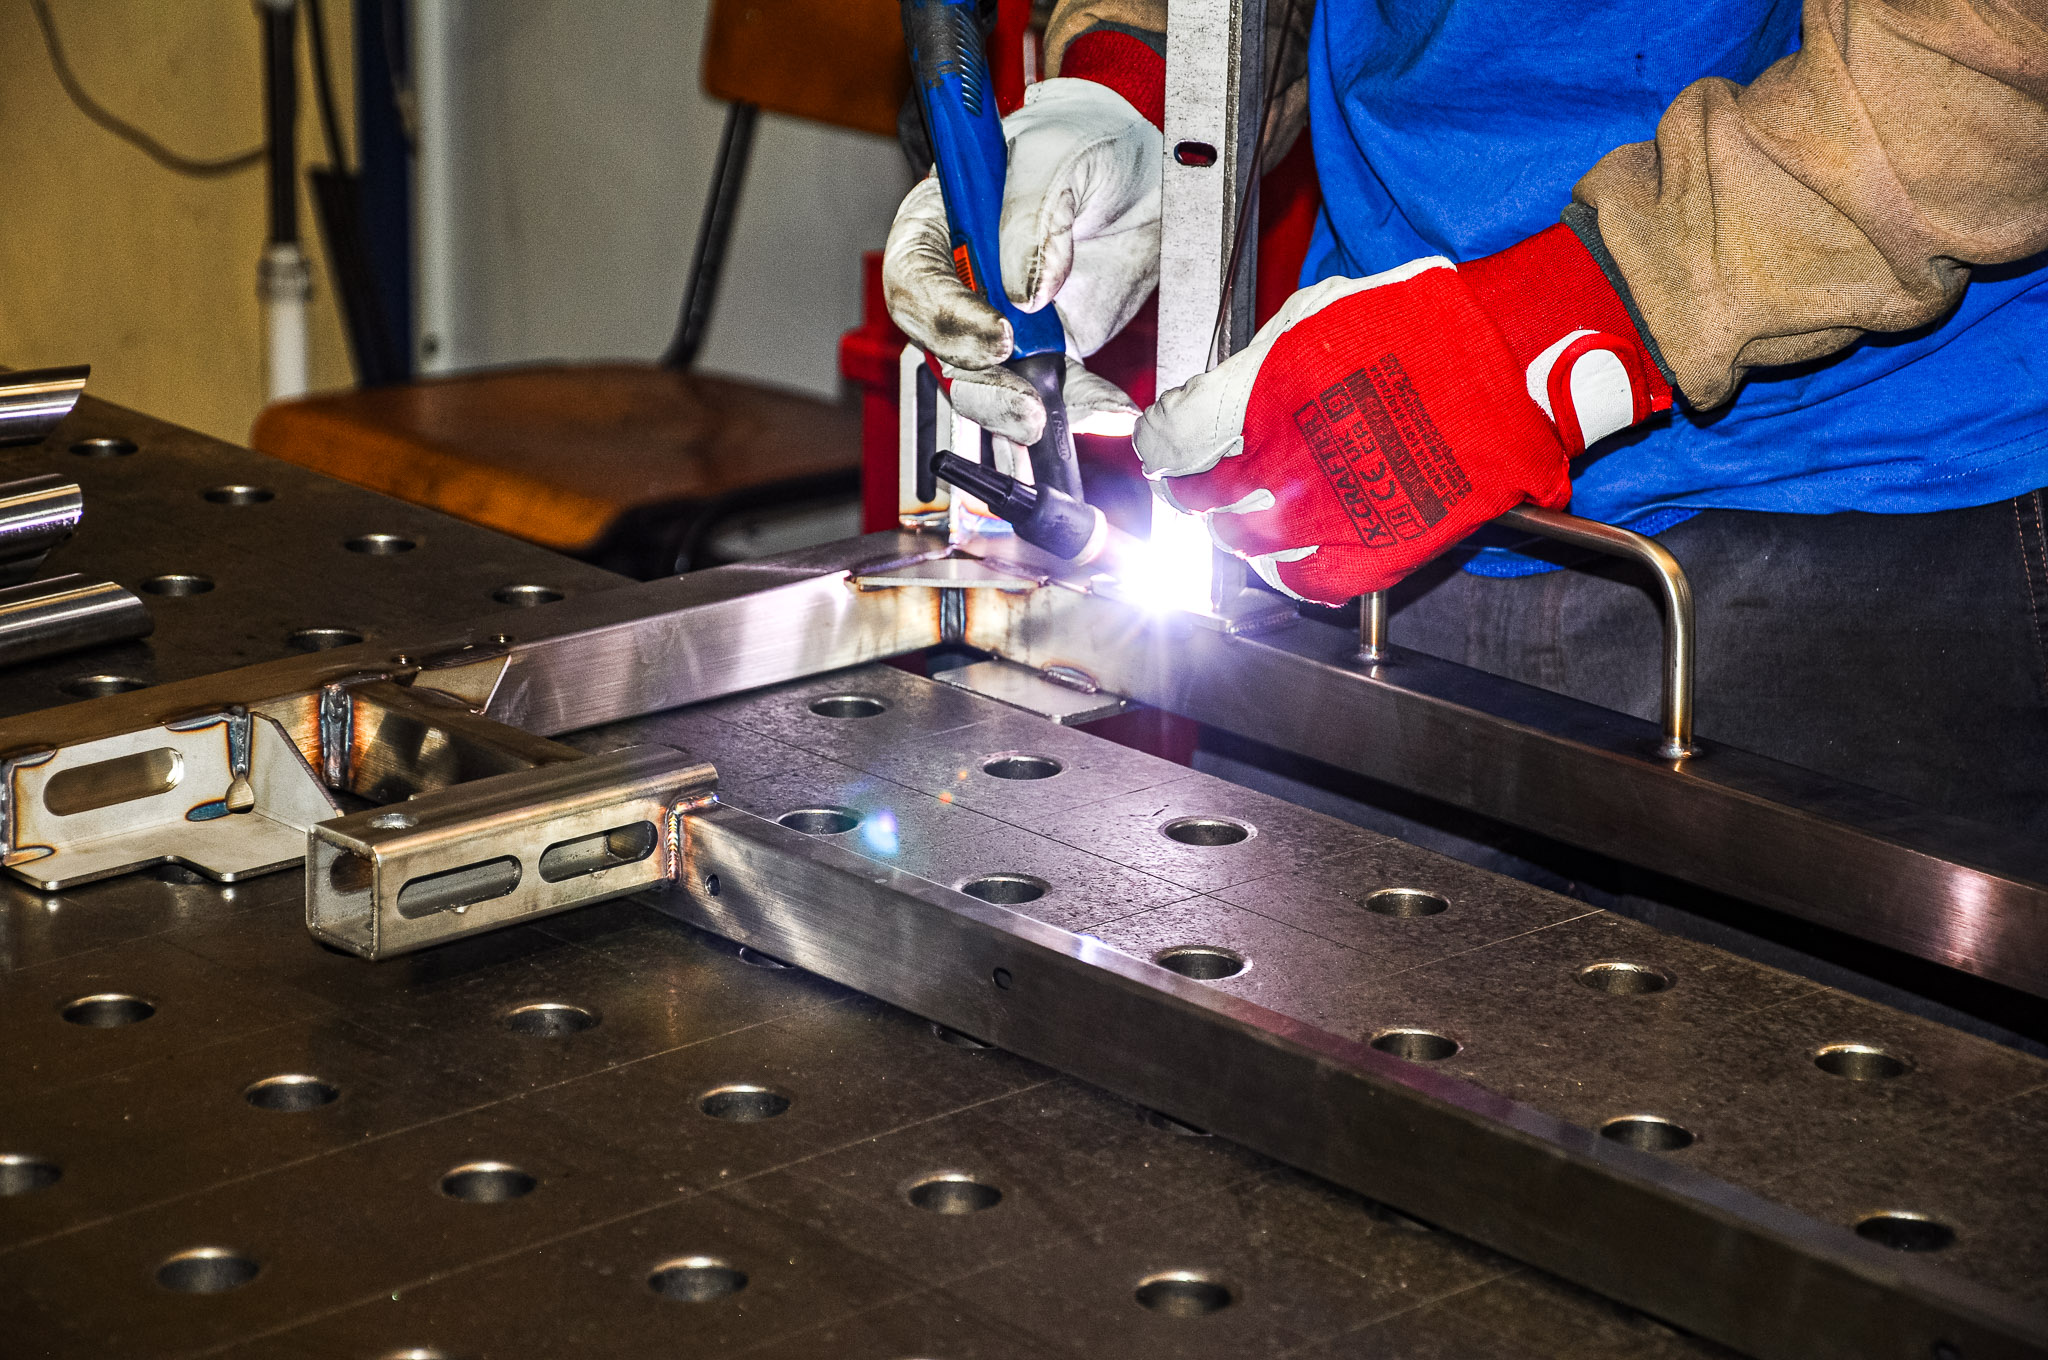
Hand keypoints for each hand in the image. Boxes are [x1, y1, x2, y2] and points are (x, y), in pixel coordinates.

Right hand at [882, 77, 1161, 444]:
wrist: (1143, 170)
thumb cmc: (1084, 142)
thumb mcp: (1062, 148)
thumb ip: (1036, 209)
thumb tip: (1024, 289)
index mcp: (938, 220)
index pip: (913, 277)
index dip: (946, 313)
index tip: (998, 332)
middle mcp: (959, 279)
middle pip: (938, 346)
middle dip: (979, 381)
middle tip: (1023, 402)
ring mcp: (1000, 321)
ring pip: (984, 384)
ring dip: (1016, 410)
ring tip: (1054, 419)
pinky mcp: (1047, 349)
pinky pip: (1048, 391)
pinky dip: (1075, 407)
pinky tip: (1106, 408)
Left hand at [1134, 224, 1673, 603]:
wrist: (1511, 369)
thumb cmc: (1415, 329)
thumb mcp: (1312, 315)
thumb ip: (1241, 371)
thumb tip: (1184, 413)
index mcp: (1265, 397)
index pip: (1169, 442)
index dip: (1159, 445)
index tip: (1166, 445)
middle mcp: (1288, 464)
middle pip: (1200, 501)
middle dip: (1195, 490)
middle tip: (1205, 479)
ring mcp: (1329, 514)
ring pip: (1243, 547)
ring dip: (1236, 531)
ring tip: (1252, 509)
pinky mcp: (1372, 553)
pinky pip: (1303, 582)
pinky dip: (1287, 569)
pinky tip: (1293, 544)